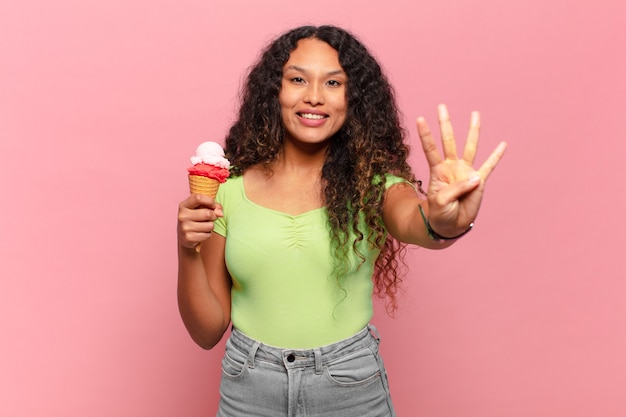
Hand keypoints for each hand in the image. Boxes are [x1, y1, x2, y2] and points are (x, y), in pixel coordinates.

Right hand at [177, 194, 223, 249]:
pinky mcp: (188, 238)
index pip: (198, 198)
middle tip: (210, 218)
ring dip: (210, 226)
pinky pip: (207, 235)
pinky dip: (208, 235)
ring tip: (204, 226)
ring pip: (210, 225)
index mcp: (184, 205)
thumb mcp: (201, 209)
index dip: (210, 201)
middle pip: (207, 213)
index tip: (213, 205)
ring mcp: (184, 227)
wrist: (184, 237)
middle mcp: (182, 215)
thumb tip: (220, 213)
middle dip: (213, 216)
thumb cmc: (195, 219)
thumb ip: (213, 206)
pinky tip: (201, 233)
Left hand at [417, 104, 506, 236]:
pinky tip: (503, 144)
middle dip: (445, 123)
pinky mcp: (479, 181)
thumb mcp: (441, 202)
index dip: (425, 135)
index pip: (430, 149)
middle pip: (448, 141)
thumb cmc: (440, 213)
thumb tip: (475, 177)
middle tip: (441, 106)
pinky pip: (489, 166)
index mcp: (438, 171)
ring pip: (470, 147)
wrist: (451, 226)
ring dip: (473, 130)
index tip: (420, 119)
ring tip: (475, 113)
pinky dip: (496, 156)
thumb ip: (456, 189)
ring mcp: (466, 172)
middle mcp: (452, 167)